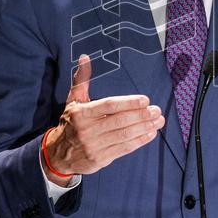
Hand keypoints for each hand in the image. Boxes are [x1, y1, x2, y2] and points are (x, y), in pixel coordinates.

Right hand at [42, 54, 163, 183]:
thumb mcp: (73, 101)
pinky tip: (151, 134)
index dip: (129, 103)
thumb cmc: (71, 123)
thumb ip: (81, 80)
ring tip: (158, 121)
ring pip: (124, 135)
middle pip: (120, 121)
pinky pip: (124, 149)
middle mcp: (87, 129)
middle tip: (157, 110)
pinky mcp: (100, 159)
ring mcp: (93, 146)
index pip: (109, 105)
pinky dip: (140, 141)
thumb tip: (84, 57)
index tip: (145, 100)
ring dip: (145, 128)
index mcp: (82, 113)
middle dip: (142, 115)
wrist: (59, 154)